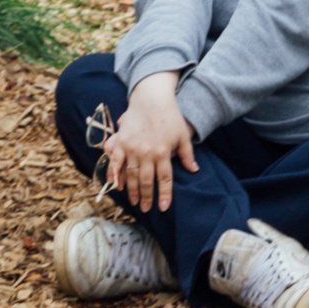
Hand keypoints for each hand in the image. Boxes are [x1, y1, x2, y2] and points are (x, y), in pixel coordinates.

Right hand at [103, 73, 196, 214]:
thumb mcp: (182, 135)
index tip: (164, 207)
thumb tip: (194, 170)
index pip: (164, 179)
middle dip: (147, 197)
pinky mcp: (121, 142)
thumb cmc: (169, 115)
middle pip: (146, 181)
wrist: (151, 98)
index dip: (164, 195)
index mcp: (163, 152)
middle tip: (146, 209)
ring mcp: (132, 148)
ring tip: (134, 202)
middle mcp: (146, 152)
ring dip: (132, 191)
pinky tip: (116, 186)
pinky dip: (115, 175)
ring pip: (131, 176)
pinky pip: (116, 162)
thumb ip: (187, 154)